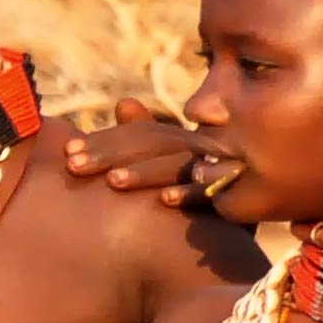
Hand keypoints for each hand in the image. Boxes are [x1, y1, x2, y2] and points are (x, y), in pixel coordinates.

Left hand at [63, 98, 233, 207]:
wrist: (255, 220)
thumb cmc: (202, 191)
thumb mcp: (168, 165)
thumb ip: (144, 136)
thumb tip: (124, 102)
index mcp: (182, 142)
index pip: (140, 134)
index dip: (104, 141)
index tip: (67, 152)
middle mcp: (201, 150)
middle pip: (154, 144)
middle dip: (111, 153)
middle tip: (73, 166)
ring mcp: (221, 172)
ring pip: (179, 166)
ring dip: (145, 173)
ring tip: (112, 182)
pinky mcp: (237, 199)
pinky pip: (214, 195)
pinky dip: (191, 194)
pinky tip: (163, 202)